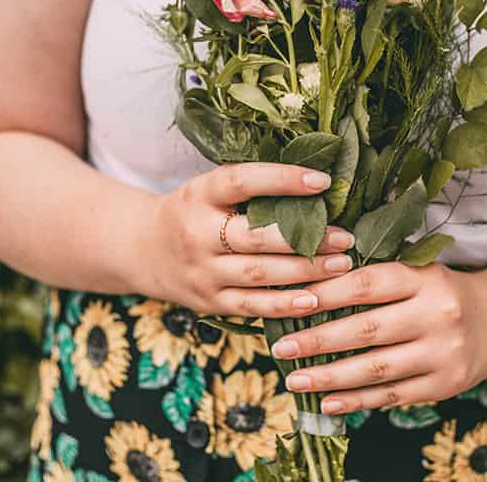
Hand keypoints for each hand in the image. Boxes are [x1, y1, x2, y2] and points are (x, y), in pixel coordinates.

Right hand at [143, 162, 355, 317]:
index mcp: (199, 194)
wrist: (142, 248)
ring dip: (305, 272)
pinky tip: (314, 299)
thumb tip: (318, 182)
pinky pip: (251, 306)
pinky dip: (284, 305)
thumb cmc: (193, 211)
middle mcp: (196, 233)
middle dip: (305, 239)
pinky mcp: (208, 301)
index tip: (322, 181)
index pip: (242, 181)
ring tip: (342, 265)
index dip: (283, 180)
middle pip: (255, 237)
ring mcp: (201, 271)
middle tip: (345, 237)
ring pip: (259, 274)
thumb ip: (252, 187)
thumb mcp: (209, 188)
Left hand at [267, 262, 486, 414]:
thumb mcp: (419, 272)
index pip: (367, 284)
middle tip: (280, 347)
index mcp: (425, 278)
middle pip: (367, 330)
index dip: (326, 293)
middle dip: (318, 340)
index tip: (292, 301)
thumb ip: (375, 278)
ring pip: (376, 369)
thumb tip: (309, 288)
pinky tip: (327, 401)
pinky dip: (356, 400)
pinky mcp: (445, 385)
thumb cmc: (442, 293)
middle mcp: (437, 314)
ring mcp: (444, 353)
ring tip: (295, 380)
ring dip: (330, 377)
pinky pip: (392, 395)